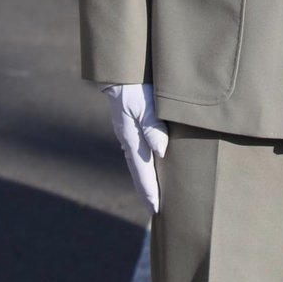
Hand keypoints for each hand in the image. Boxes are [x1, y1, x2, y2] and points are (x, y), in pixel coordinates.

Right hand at [102, 83, 168, 213]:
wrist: (120, 70)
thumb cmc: (133, 85)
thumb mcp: (143, 103)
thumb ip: (152, 125)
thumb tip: (161, 152)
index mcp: (130, 138)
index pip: (142, 170)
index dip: (149, 190)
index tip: (156, 209)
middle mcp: (129, 139)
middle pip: (139, 171)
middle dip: (146, 190)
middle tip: (154, 211)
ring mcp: (129, 133)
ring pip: (138, 162)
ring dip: (145, 179)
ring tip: (153, 195)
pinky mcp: (131, 125)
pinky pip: (139, 150)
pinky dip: (145, 163)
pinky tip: (152, 164)